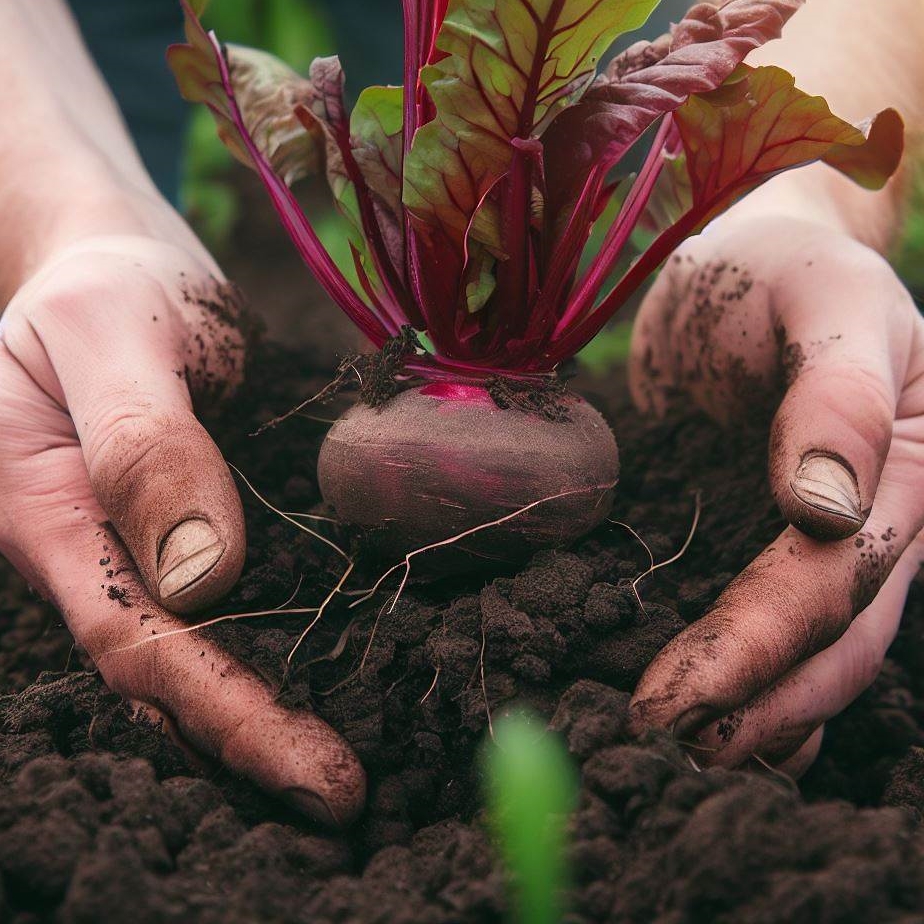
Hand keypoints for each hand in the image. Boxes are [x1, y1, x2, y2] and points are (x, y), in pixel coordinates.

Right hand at [0, 228, 363, 824]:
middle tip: (344, 796)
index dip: (225, 714)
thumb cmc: (106, 286)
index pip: (136, 642)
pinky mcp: (171, 527)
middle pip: (160, 672)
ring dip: (256, 714)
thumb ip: (144, 446)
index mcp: (38, 511)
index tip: (317, 769)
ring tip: (335, 767)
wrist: (112, 266)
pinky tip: (319, 676)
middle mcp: (78, 550)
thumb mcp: (113, 332)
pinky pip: (211, 606)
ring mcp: (123, 546)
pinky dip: (262, 651)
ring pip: (185, 651)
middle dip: (249, 742)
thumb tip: (203, 578)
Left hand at [627, 214, 923, 774]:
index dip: (760, 643)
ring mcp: (837, 539)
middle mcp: (892, 521)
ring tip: (681, 752)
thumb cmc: (786, 272)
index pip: (842, 578)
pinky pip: (777, 622)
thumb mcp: (824, 298)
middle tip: (664, 741)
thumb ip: (837, 396)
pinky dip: (750, 678)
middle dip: (754, 698)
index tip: (674, 694)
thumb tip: (823, 509)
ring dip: (756, 710)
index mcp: (923, 469)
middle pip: (835, 634)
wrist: (741, 271)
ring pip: (816, 648)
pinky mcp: (773, 538)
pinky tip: (711, 718)